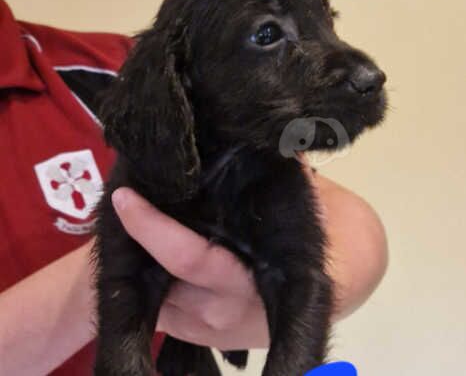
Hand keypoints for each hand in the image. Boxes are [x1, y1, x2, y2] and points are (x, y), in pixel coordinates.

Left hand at [111, 167, 387, 350]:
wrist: (351, 276)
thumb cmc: (328, 227)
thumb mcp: (303, 195)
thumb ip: (269, 169)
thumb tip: (242, 129)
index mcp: (250, 279)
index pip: (189, 258)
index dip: (151, 229)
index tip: (124, 196)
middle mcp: (226, 310)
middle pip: (158, 283)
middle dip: (131, 250)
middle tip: (114, 208)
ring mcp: (212, 329)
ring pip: (154, 299)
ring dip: (137, 268)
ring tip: (126, 226)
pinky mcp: (202, 336)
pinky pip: (162, 311)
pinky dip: (151, 283)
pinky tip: (152, 252)